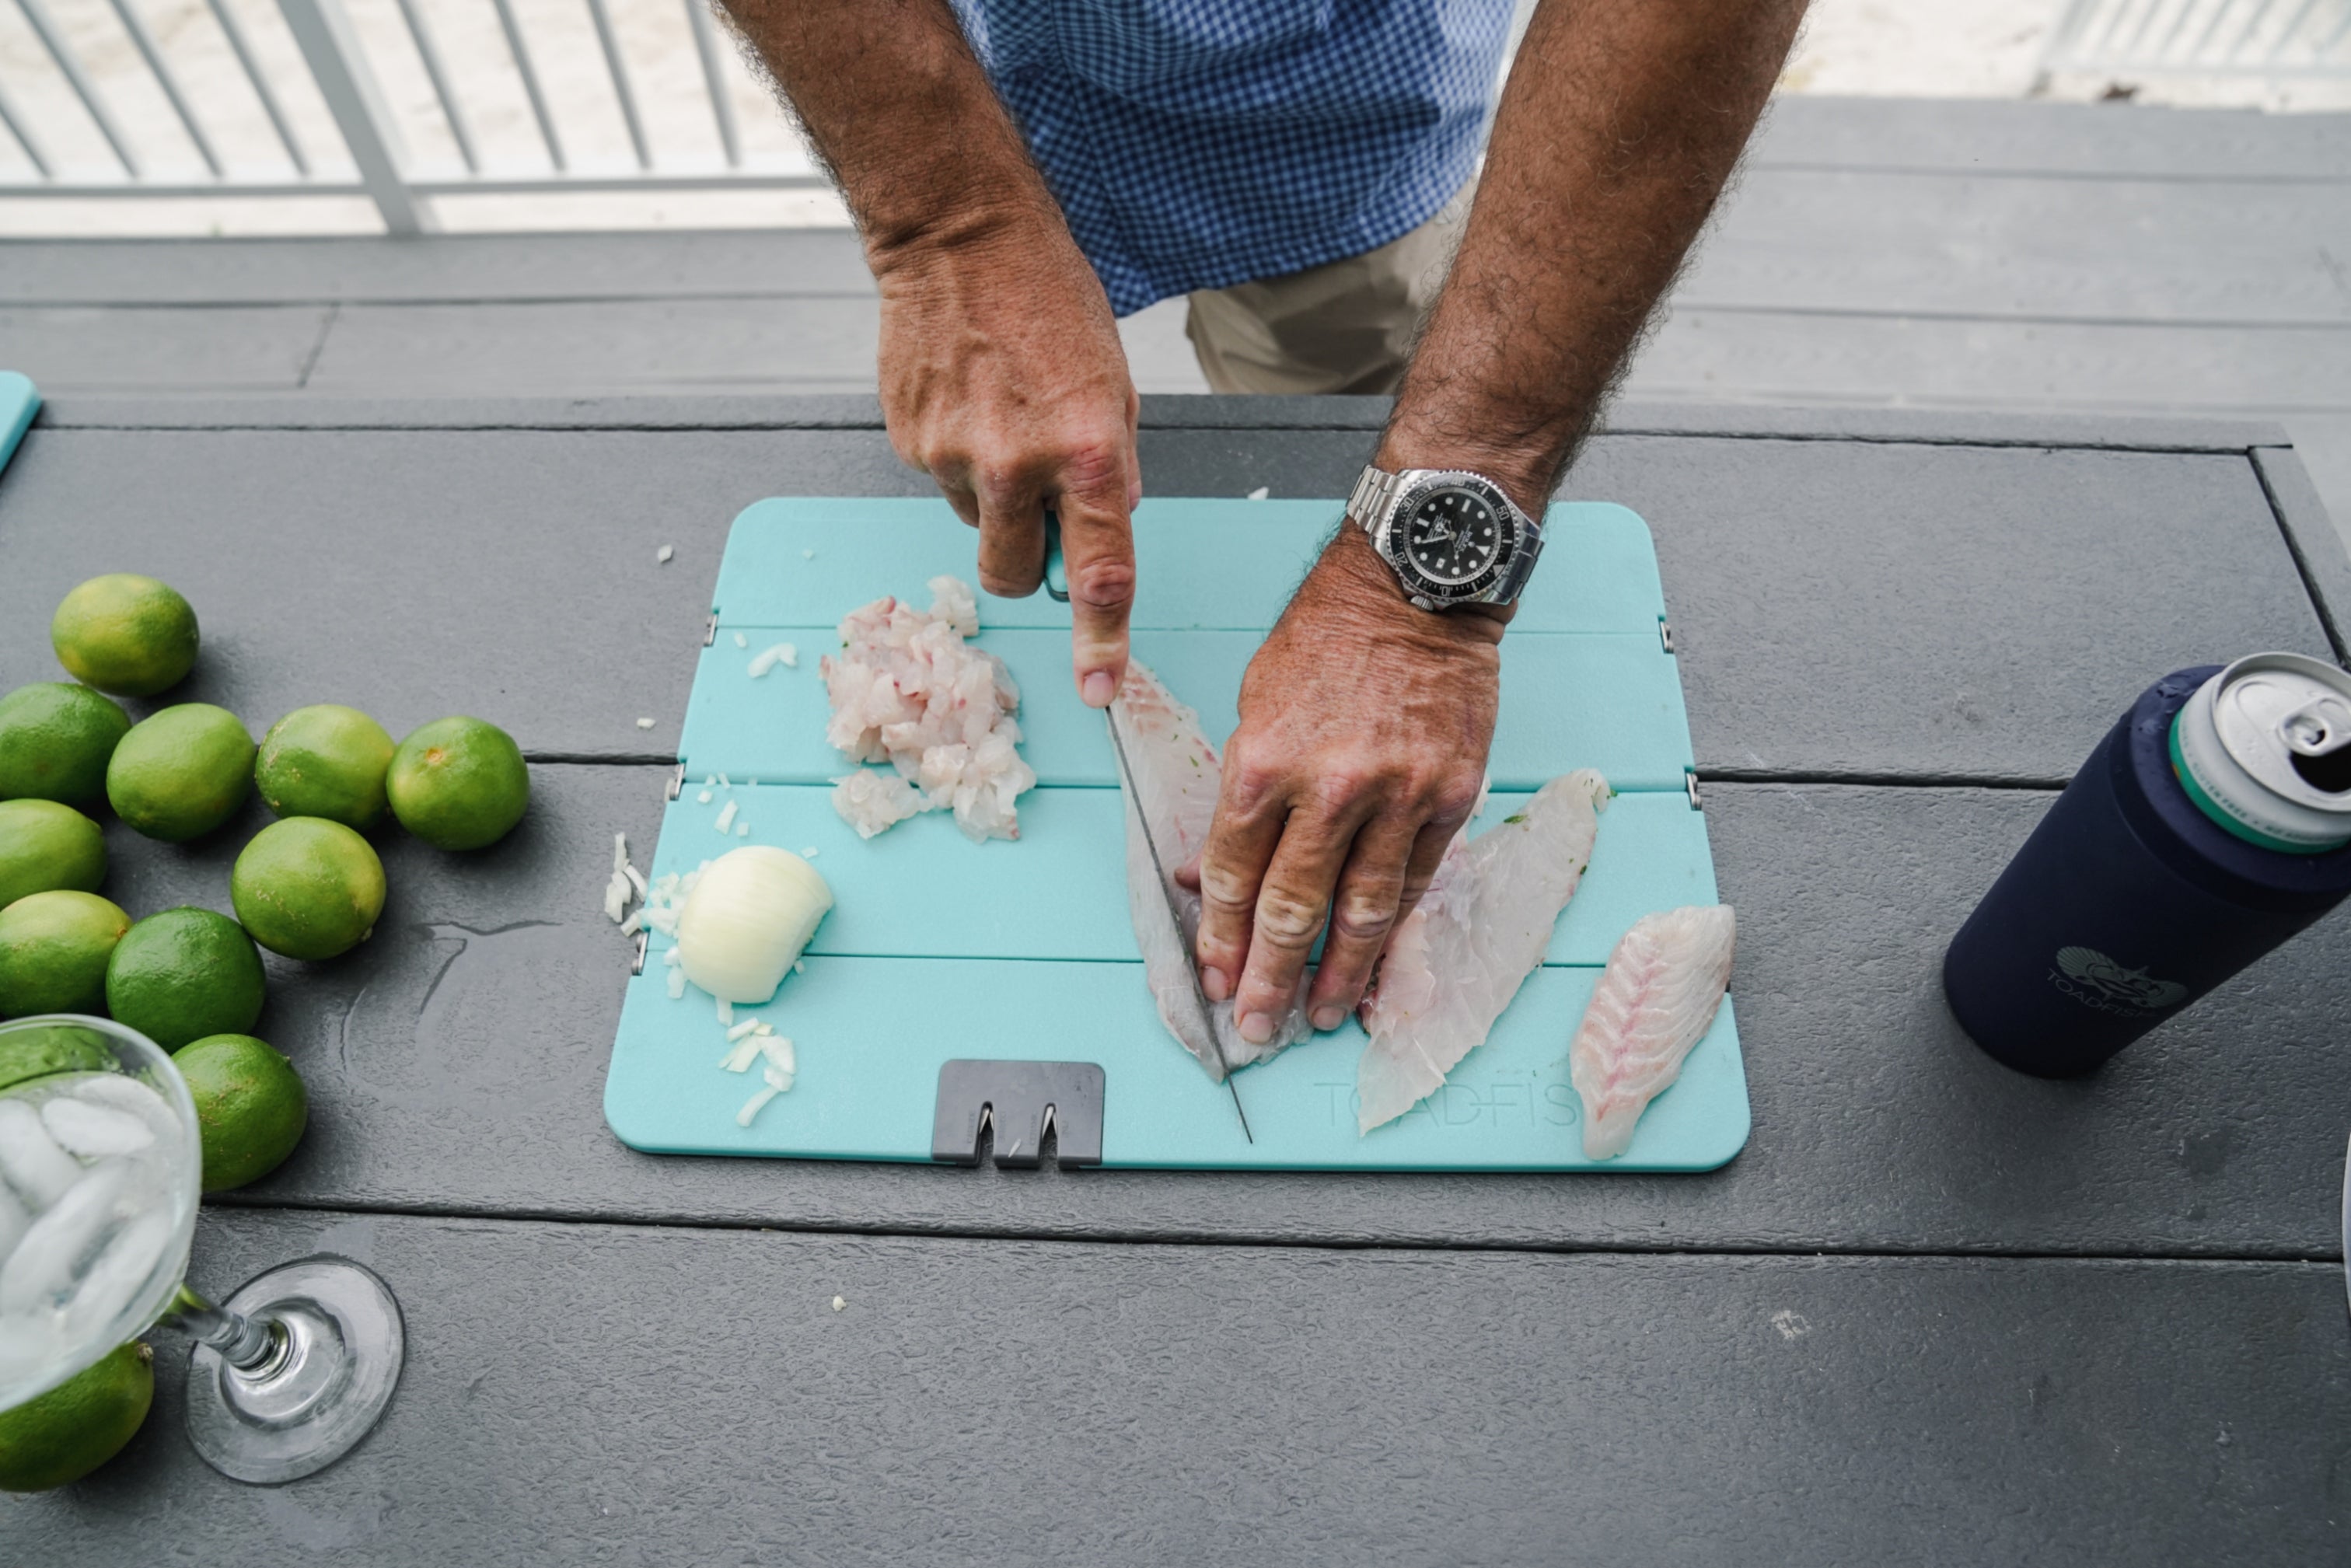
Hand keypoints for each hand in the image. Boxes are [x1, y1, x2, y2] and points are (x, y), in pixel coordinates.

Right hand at [871, 214, 1143, 706]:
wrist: (960, 237)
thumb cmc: (1052, 304)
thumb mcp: (1111, 387)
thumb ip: (1106, 469)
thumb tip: (1095, 534)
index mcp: (1088, 453)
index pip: (1101, 574)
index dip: (1100, 641)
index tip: (1099, 691)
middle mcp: (1020, 465)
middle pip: (1016, 573)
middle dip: (1027, 559)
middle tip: (1036, 504)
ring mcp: (956, 456)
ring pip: (976, 526)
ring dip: (992, 497)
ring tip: (1000, 416)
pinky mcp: (910, 440)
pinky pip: (942, 480)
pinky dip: (958, 455)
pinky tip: (967, 396)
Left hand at [1189, 526, 1499, 1038]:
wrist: (1416, 589)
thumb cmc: (1327, 641)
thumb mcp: (1254, 705)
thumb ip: (1239, 793)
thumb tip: (1204, 875)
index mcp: (1261, 765)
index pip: (1230, 877)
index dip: (1219, 938)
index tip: (1213, 979)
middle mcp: (1326, 790)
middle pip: (1289, 911)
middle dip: (1267, 979)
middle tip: (1257, 1028)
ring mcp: (1394, 798)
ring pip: (1360, 913)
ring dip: (1336, 977)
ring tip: (1321, 1018)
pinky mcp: (1448, 799)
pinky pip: (1415, 883)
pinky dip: (1393, 932)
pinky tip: (1379, 968)